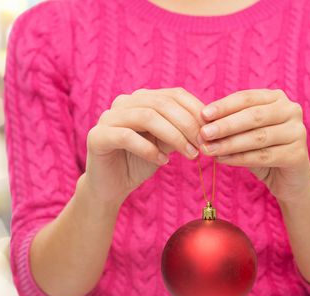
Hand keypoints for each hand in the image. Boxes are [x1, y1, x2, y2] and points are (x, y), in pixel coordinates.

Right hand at [84, 87, 204, 204]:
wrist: (110, 187)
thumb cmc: (140, 162)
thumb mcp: (166, 144)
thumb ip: (181, 131)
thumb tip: (209, 126)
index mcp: (141, 99)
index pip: (174, 94)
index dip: (196, 110)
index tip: (212, 131)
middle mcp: (123, 102)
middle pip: (162, 104)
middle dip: (188, 125)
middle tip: (203, 146)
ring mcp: (108, 117)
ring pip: (147, 117)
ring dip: (174, 136)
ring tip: (190, 155)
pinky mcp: (97, 136)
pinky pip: (127, 137)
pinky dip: (149, 149)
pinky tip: (162, 162)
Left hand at [197, 88, 309, 202]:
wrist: (288, 179)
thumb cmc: (262, 150)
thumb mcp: (245, 133)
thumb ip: (228, 124)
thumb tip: (201, 122)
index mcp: (277, 98)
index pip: (247, 98)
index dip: (224, 106)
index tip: (203, 115)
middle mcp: (291, 111)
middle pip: (254, 116)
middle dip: (226, 125)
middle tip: (204, 134)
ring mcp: (298, 132)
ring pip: (258, 137)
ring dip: (230, 144)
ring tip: (209, 150)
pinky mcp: (298, 155)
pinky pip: (264, 156)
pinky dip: (240, 158)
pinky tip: (223, 160)